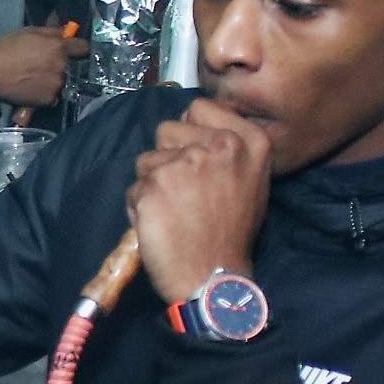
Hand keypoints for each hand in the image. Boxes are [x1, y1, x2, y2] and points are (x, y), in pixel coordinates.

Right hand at [0, 24, 87, 107]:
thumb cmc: (8, 48)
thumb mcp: (29, 32)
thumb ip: (51, 31)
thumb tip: (66, 29)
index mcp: (59, 48)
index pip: (83, 47)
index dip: (77, 47)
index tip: (72, 49)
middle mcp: (62, 67)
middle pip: (72, 66)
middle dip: (63, 64)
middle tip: (46, 64)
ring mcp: (56, 85)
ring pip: (62, 81)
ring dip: (54, 79)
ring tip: (37, 78)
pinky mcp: (49, 100)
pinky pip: (53, 94)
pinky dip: (46, 91)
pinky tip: (33, 88)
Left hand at [125, 97, 271, 306]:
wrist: (214, 277)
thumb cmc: (230, 233)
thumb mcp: (250, 180)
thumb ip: (226, 150)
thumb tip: (194, 128)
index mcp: (249, 141)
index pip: (199, 107)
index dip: (190, 132)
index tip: (199, 158)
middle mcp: (220, 145)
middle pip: (167, 129)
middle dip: (168, 157)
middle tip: (188, 193)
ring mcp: (185, 163)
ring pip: (146, 158)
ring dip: (153, 183)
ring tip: (176, 210)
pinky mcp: (154, 184)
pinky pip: (133, 187)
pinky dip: (140, 206)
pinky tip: (161, 224)